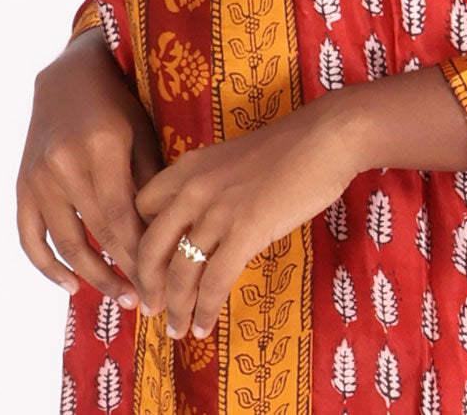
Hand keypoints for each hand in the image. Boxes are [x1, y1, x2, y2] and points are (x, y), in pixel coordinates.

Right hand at [17, 28, 163, 303]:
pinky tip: (70, 286)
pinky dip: (47, 267)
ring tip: (118, 296)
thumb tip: (167, 237)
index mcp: (102, 147)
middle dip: (122, 272)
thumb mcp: (143, 133)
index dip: (138, 257)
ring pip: (64, 242)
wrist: (69, 74)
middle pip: (95, 235)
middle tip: (145, 300)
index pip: (121, 219)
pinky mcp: (22, 183)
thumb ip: (151, 183)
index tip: (159, 283)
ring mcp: (38, 175)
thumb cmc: (118, 103)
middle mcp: (65, 163)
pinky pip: (30, 236)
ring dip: (91, 277)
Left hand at [134, 93, 361, 338]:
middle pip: (150, 246)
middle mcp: (193, 188)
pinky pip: (214, 281)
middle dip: (147, 285)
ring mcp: (218, 210)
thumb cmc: (288, 147)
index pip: (142, 208)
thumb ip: (210, 185)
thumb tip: (202, 223)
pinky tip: (205, 326)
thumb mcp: (232, 159)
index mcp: (189, 167)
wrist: (325, 138)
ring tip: (177, 329)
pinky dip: (205, 310)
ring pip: (180, 272)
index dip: (141, 240)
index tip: (149, 265)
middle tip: (152, 307)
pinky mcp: (245, 231)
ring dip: (176, 308)